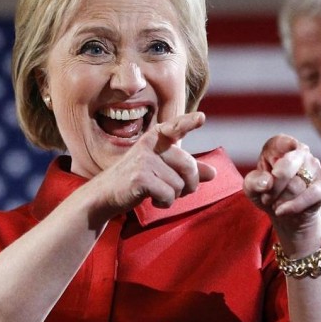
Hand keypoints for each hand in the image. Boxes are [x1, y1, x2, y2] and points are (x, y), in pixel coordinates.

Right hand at [93, 111, 217, 214]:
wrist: (106, 193)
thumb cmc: (138, 180)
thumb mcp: (164, 171)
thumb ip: (188, 171)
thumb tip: (214, 173)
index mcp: (157, 138)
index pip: (176, 127)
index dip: (189, 122)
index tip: (201, 118)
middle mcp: (150, 144)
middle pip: (189, 165)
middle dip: (190, 184)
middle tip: (180, 192)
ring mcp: (144, 160)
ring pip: (179, 184)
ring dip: (174, 196)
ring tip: (158, 194)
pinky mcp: (140, 177)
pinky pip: (168, 195)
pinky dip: (164, 203)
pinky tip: (153, 201)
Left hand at [243, 134, 320, 239]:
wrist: (284, 212)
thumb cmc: (267, 193)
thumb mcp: (252, 188)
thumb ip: (254, 181)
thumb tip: (267, 183)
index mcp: (281, 145)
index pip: (279, 142)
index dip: (272, 156)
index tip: (269, 168)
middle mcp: (301, 151)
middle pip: (288, 165)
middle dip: (274, 186)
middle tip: (265, 198)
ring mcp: (315, 166)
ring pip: (296, 185)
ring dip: (281, 199)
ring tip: (275, 204)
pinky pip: (311, 195)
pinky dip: (294, 206)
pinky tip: (281, 211)